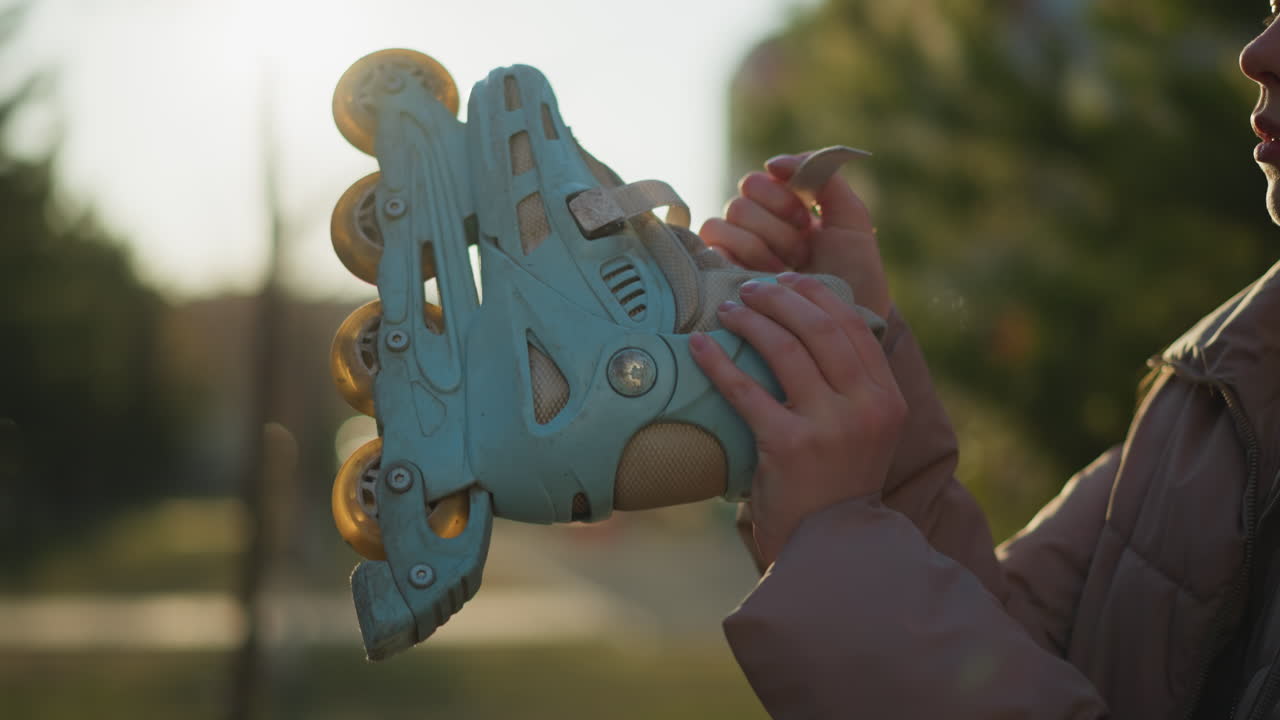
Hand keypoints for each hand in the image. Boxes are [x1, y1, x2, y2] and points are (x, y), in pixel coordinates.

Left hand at [689, 273, 906, 567]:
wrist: (828, 546)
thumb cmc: (836, 483)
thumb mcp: (864, 430)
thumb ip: (850, 383)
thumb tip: (809, 322)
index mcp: (887, 397)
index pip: (853, 325)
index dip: (815, 295)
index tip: (785, 281)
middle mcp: (866, 407)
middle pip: (820, 328)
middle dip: (780, 298)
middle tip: (749, 288)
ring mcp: (830, 426)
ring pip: (785, 349)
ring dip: (751, 320)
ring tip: (727, 310)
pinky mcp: (789, 446)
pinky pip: (746, 390)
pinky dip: (718, 362)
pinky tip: (699, 346)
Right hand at [699, 153, 891, 319]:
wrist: (849, 321)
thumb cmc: (855, 274)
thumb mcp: (851, 220)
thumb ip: (825, 178)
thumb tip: (774, 162)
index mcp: (783, 210)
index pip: (758, 181)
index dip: (779, 196)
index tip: (805, 219)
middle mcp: (754, 229)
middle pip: (740, 202)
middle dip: (775, 227)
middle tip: (800, 252)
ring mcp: (735, 254)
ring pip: (722, 222)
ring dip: (759, 245)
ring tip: (784, 270)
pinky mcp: (721, 278)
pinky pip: (711, 248)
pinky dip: (737, 256)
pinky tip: (764, 276)